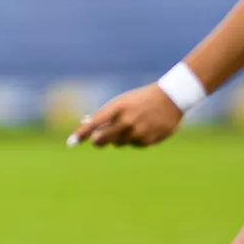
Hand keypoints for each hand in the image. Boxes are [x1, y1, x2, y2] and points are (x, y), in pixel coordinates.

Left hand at [67, 83, 183, 147]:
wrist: (172, 98)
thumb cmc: (141, 99)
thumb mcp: (122, 101)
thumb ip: (104, 113)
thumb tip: (84, 122)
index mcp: (118, 107)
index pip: (95, 123)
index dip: (82, 133)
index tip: (71, 143)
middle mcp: (127, 120)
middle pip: (102, 139)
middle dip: (97, 141)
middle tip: (96, 140)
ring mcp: (138, 131)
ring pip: (118, 144)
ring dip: (118, 139)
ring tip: (130, 126)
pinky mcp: (149, 140)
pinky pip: (134, 145)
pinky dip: (134, 140)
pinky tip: (144, 129)